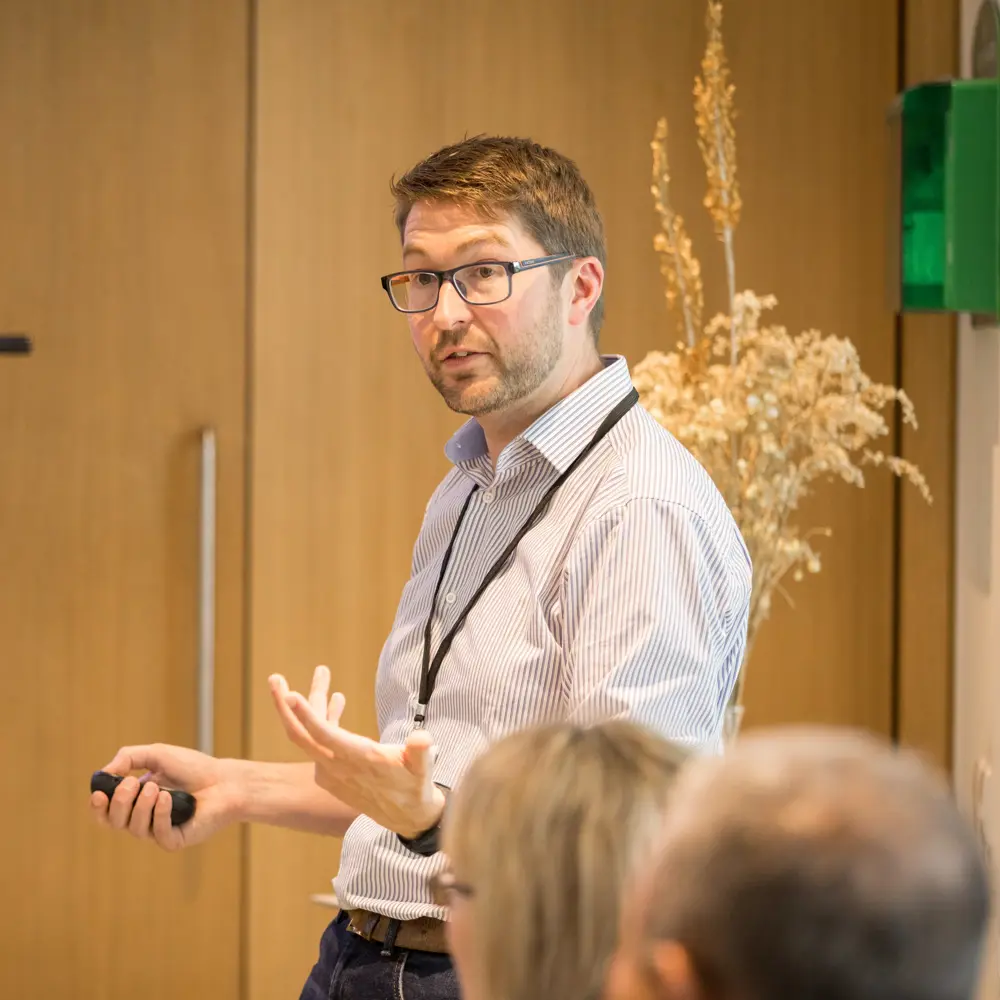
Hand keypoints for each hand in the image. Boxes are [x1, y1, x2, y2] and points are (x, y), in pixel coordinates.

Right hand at [90, 743, 243, 850]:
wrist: (225, 780)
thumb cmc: (193, 767)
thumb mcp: (158, 754)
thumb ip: (130, 757)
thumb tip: (105, 772)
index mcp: (135, 799)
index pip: (106, 811)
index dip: (98, 806)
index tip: (98, 793)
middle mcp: (143, 817)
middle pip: (114, 821)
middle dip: (119, 802)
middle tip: (132, 784)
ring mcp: (158, 830)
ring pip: (134, 828)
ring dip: (141, 806)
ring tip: (157, 788)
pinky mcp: (175, 840)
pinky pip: (157, 834)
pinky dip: (159, 814)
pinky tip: (168, 798)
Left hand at [269, 666, 444, 838]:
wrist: (408, 818)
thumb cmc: (416, 787)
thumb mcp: (423, 769)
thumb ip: (421, 752)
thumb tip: (422, 738)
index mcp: (358, 760)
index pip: (325, 736)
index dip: (307, 715)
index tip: (290, 694)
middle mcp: (339, 767)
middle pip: (301, 736)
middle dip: (284, 707)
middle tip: (274, 679)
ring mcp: (333, 770)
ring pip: (310, 735)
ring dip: (310, 705)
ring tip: (320, 674)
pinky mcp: (334, 772)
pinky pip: (321, 742)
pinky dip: (323, 720)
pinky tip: (336, 700)